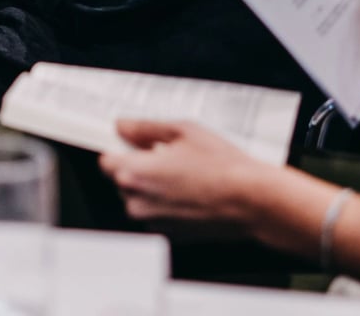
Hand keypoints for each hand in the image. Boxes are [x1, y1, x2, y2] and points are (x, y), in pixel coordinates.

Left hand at [98, 120, 266, 225]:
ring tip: (183, 174)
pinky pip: (157, 212)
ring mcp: (154, 220)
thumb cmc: (222, 166)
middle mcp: (138, 202)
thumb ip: (144, 128)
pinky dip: (167, 203)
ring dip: (152, 186)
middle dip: (137, 167)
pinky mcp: (170, 233)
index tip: (130, 145)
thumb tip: (123, 126)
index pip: (105, 161)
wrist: (254, 202)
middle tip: (166, 156)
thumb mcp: (182, 131)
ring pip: (139, 198)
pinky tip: (190, 190)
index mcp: (133, 174)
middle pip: (122, 180)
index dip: (119, 150)